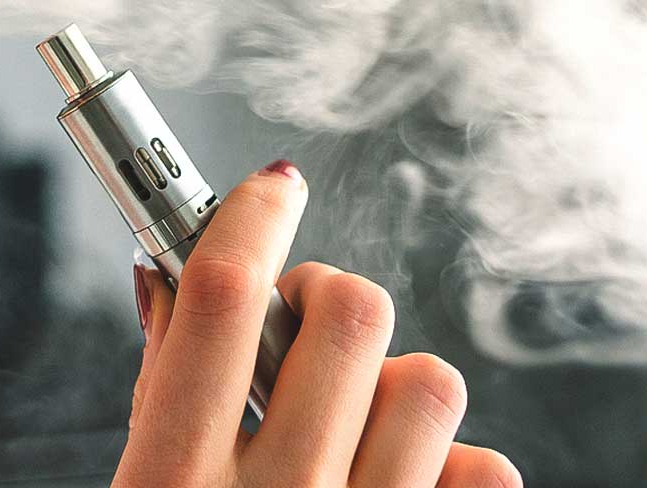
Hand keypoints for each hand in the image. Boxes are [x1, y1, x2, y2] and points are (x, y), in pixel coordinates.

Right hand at [116, 161, 520, 486]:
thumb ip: (159, 388)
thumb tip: (166, 274)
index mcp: (175, 482)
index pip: (224, 296)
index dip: (252, 215)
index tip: (272, 188)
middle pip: (349, 314)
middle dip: (326, 295)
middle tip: (300, 326)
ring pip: (431, 381)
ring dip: (389, 380)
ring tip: (352, 418)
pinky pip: (487, 468)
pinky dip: (448, 458)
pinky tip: (399, 472)